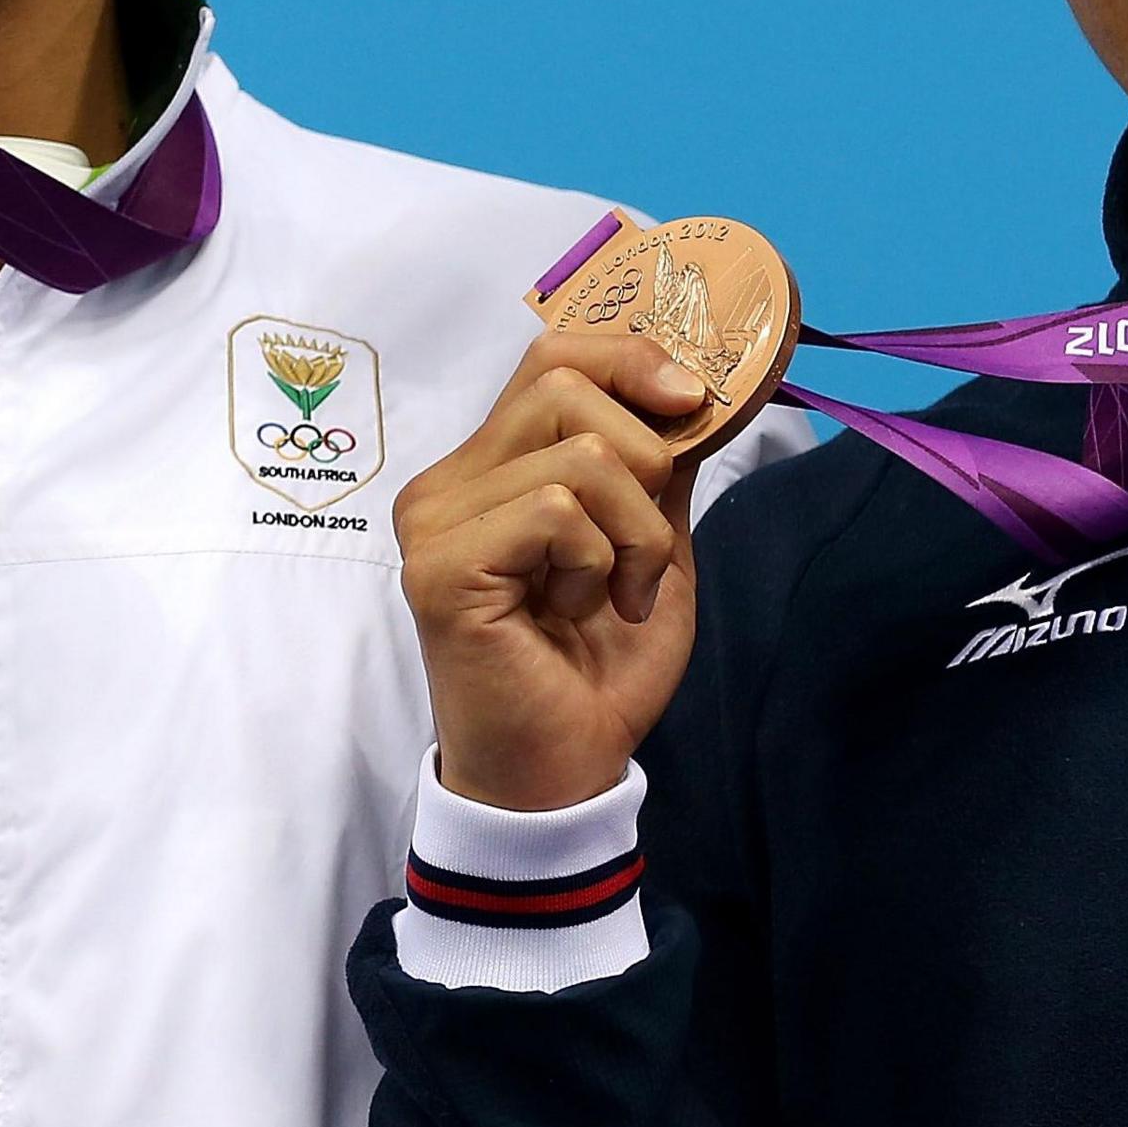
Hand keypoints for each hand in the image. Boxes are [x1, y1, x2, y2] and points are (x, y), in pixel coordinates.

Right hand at [398, 331, 716, 812]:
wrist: (563, 772)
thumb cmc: (598, 669)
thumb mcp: (650, 545)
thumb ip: (656, 468)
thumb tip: (692, 388)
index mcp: (489, 468)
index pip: (551, 354)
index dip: (628, 358)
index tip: (690, 403)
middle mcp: (448, 482)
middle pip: (564, 385)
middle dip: (647, 460)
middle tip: (644, 550)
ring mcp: (435, 521)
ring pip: (578, 454)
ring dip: (636, 532)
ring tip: (615, 595)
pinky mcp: (442, 566)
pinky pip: (555, 511)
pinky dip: (598, 561)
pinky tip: (581, 612)